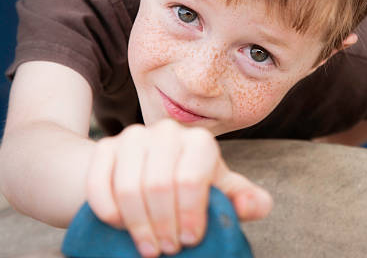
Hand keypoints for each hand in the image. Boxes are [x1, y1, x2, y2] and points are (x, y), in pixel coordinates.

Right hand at [86, 119, 272, 256]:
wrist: (146, 171)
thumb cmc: (190, 187)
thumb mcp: (219, 193)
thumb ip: (244, 200)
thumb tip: (255, 205)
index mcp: (199, 141)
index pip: (191, 179)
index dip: (190, 215)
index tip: (190, 240)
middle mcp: (167, 132)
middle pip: (159, 185)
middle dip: (164, 225)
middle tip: (168, 249)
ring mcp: (133, 136)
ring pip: (129, 186)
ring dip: (137, 224)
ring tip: (148, 247)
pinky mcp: (104, 147)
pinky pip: (100, 182)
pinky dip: (107, 210)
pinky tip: (118, 226)